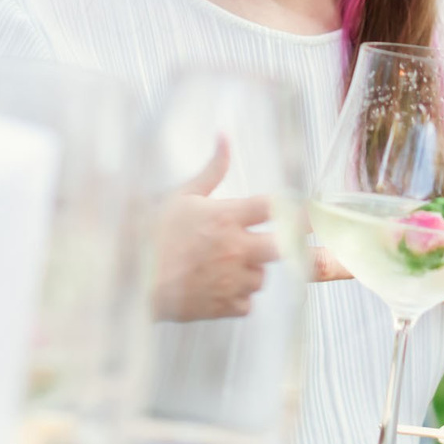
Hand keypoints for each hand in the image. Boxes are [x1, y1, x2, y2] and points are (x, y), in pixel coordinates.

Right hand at [152, 140, 349, 320]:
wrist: (128, 280)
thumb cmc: (150, 234)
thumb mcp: (180, 195)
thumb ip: (212, 169)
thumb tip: (224, 136)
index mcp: (226, 217)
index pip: (276, 208)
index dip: (299, 208)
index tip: (314, 211)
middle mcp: (235, 248)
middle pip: (286, 247)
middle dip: (297, 244)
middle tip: (303, 243)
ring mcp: (232, 280)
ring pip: (263, 277)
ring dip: (253, 271)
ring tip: (225, 265)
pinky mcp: (224, 307)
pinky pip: (247, 303)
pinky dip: (238, 297)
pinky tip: (216, 288)